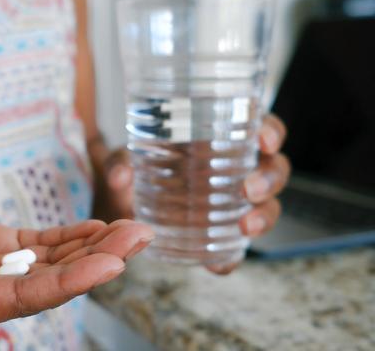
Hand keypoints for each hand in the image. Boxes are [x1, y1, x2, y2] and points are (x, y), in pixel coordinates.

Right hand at [0, 201, 153, 330]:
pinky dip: (68, 238)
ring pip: (53, 262)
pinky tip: (96, 230)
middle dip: (99, 259)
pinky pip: (38, 247)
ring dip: (93, 247)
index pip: (30, 296)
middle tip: (142, 234)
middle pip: (53, 280)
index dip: (72, 280)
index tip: (113, 262)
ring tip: (133, 228)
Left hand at [91, 115, 290, 272]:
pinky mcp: (220, 233)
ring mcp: (233, 202)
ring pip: (268, 206)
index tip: (264, 141)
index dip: (270, 132)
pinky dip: (231, 257)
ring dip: (264, 216)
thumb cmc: (136, 164)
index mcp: (222, 138)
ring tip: (246, 226)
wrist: (122, 199)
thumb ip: (120, 161)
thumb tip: (119, 178)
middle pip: (274, 168)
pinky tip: (220, 265)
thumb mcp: (124, 157)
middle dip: (269, 179)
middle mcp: (236, 169)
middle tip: (249, 189)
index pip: (260, 128)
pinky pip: (234, 247)